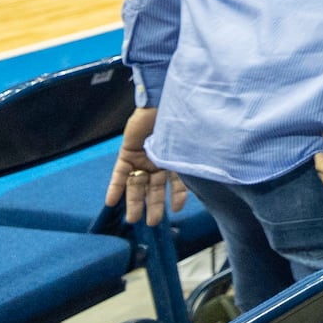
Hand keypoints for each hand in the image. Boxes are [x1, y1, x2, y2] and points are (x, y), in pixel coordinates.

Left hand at [104, 107, 187, 226]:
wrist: (164, 99)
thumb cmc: (183, 118)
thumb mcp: (190, 141)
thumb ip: (192, 157)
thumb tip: (211, 170)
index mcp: (176, 158)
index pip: (176, 182)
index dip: (176, 196)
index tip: (176, 210)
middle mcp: (159, 160)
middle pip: (154, 187)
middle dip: (153, 205)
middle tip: (152, 222)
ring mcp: (142, 157)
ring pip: (137, 184)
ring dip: (134, 202)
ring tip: (133, 219)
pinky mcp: (127, 152)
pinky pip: (120, 173)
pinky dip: (115, 187)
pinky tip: (111, 201)